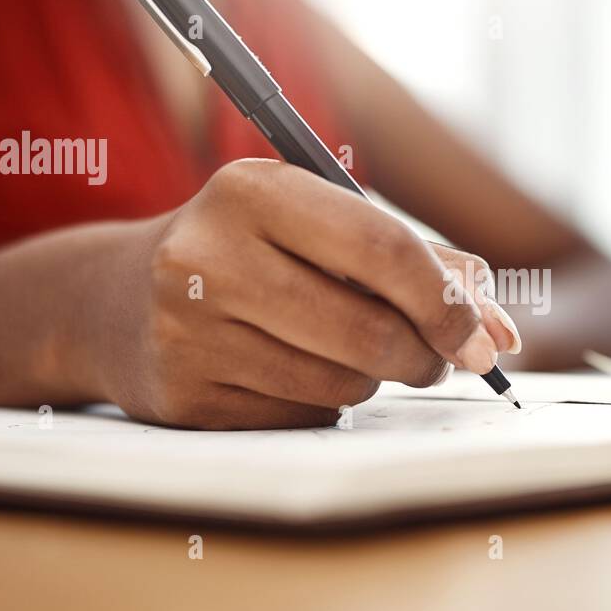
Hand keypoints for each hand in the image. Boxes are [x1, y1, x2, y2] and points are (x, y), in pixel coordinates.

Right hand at [89, 159, 520, 428]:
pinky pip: (301, 419)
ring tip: (342, 350)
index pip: (381, 247)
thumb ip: (416, 262)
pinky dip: (320, 405)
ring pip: (342, 385)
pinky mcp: (184, 398)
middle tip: (435, 357)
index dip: (446, 301)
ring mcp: (187, 331)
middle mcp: (208, 255)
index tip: (483, 336)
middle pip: (369, 331)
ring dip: (370, 379)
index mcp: (253, 191)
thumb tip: (498, 326)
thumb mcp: (318, 226)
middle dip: (424, 355)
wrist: (112, 300)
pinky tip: (287, 373)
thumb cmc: (248, 254)